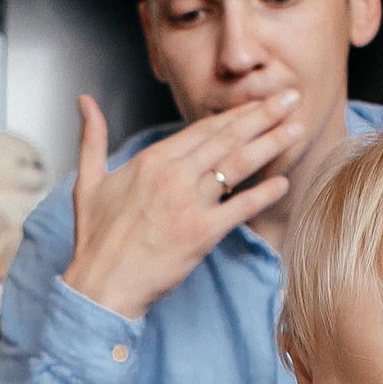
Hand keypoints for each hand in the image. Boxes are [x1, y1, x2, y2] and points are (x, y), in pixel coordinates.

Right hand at [62, 90, 303, 319]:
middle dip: (262, 115)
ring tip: (297, 128)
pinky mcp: (201, 234)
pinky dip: (263, 194)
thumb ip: (92, 138)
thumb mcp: (88, 181)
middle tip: (291, 98)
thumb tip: (85, 102)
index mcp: (151, 161)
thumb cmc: (95, 239)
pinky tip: (284, 182)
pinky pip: (239, 208)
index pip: (202, 129)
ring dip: (271, 143)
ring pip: (237, 164)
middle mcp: (172, 176)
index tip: (258, 102)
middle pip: (226, 138)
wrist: (101, 285)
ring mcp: (188, 204)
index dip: (235, 113)